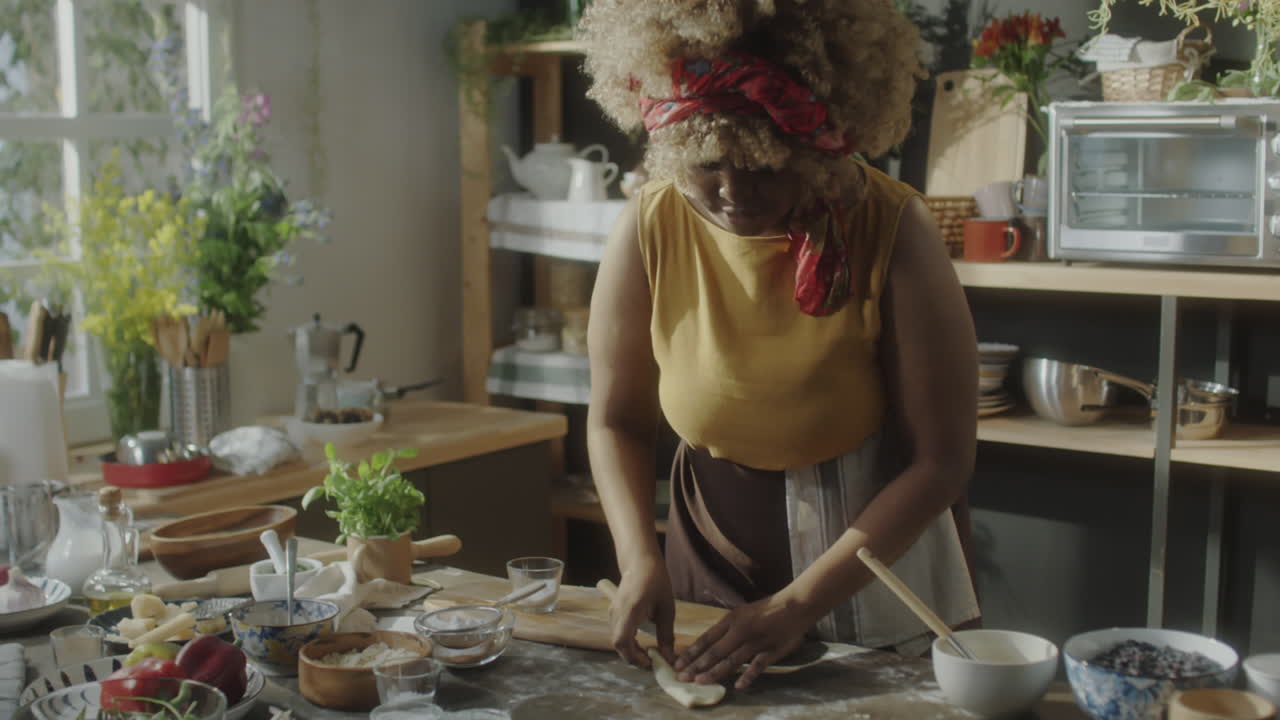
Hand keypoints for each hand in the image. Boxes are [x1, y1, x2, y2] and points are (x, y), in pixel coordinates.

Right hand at [608, 557, 675, 668]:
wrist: (639, 561)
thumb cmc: (656, 580)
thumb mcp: (666, 608)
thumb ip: (666, 634)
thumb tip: (669, 658)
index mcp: (631, 610)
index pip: (622, 641)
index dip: (633, 656)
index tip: (649, 662)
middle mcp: (617, 612)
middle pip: (617, 644)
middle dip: (633, 657)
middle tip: (651, 661)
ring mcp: (612, 612)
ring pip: (616, 639)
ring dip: (630, 650)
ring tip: (648, 653)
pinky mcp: (613, 612)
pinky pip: (617, 632)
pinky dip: (627, 642)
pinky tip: (641, 642)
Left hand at [674, 592, 816, 689]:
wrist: (795, 605)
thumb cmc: (765, 611)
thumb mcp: (741, 614)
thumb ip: (725, 630)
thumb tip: (706, 647)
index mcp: (732, 620)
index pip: (707, 638)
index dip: (692, 652)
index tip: (677, 664)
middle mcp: (741, 630)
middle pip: (716, 651)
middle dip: (697, 665)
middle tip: (682, 677)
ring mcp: (756, 641)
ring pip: (733, 659)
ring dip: (715, 672)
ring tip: (700, 682)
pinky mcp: (772, 650)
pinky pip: (759, 665)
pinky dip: (749, 675)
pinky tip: (738, 686)